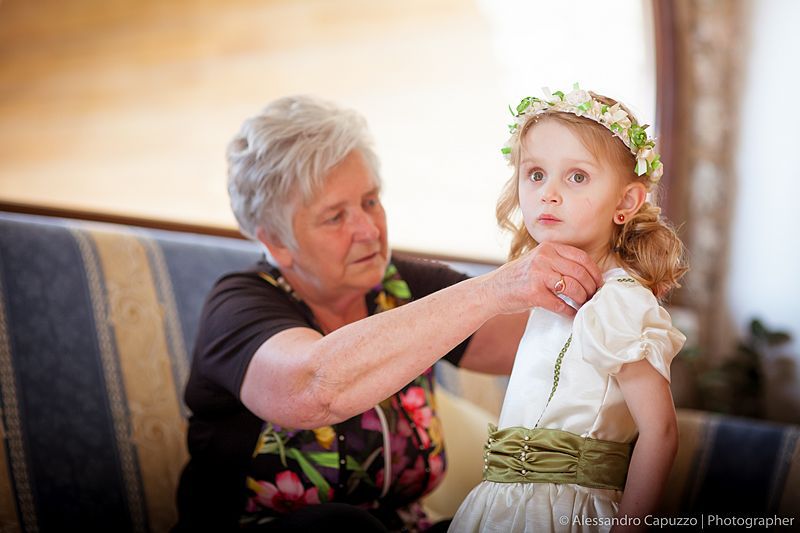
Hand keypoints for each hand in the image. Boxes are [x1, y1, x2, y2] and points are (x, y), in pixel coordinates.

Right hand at [482, 242, 602, 315]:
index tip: (599, 282)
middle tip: (593, 297)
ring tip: (583, 305)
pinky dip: (570, 311)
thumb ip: (558, 262)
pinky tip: (572, 314)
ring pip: (573, 288)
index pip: (581, 257)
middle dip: (591, 288)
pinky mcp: (534, 293)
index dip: (594, 272)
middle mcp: (544, 258)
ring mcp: (538, 275)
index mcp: (548, 248)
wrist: (493, 290)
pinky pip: (560, 304)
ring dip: (582, 300)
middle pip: (580, 273)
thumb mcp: (538, 260)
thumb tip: (588, 274)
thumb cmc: (519, 277)